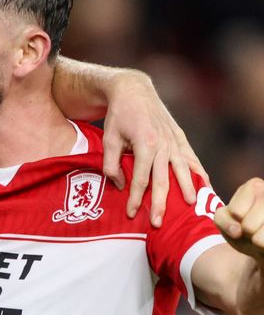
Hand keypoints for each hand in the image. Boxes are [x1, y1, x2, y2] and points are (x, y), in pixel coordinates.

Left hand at [100, 70, 206, 226]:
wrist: (134, 91)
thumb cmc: (118, 116)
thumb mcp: (108, 139)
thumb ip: (112, 164)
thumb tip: (120, 185)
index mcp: (145, 145)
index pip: (141, 179)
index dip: (136, 199)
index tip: (132, 214)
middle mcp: (163, 144)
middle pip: (163, 180)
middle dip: (161, 203)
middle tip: (159, 223)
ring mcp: (174, 141)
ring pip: (182, 170)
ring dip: (187, 189)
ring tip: (191, 206)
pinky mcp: (180, 138)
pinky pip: (191, 157)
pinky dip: (198, 171)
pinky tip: (205, 184)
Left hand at [215, 178, 263, 262]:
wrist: (263, 245)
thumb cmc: (243, 229)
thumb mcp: (225, 221)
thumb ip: (223, 220)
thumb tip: (238, 231)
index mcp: (254, 186)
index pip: (236, 212)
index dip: (233, 222)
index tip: (241, 219)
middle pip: (249, 226)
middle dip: (248, 232)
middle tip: (254, 229)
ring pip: (259, 239)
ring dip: (258, 242)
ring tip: (262, 234)